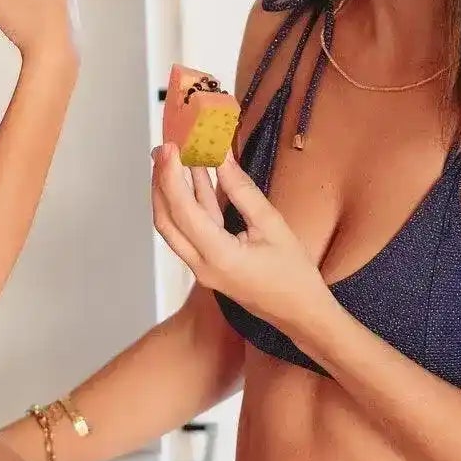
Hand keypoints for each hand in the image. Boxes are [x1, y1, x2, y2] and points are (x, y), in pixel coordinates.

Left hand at [151, 145, 332, 341]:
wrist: (299, 313)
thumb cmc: (293, 274)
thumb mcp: (272, 225)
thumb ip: (242, 190)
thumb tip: (221, 157)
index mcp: (218, 256)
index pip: (183, 211)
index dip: (172, 176)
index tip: (171, 147)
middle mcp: (202, 265)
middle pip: (166, 220)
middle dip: (160, 182)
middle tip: (163, 149)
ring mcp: (202, 267)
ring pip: (174, 226)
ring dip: (171, 192)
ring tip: (173, 157)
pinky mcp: (208, 264)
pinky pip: (191, 231)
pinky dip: (190, 204)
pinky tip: (196, 178)